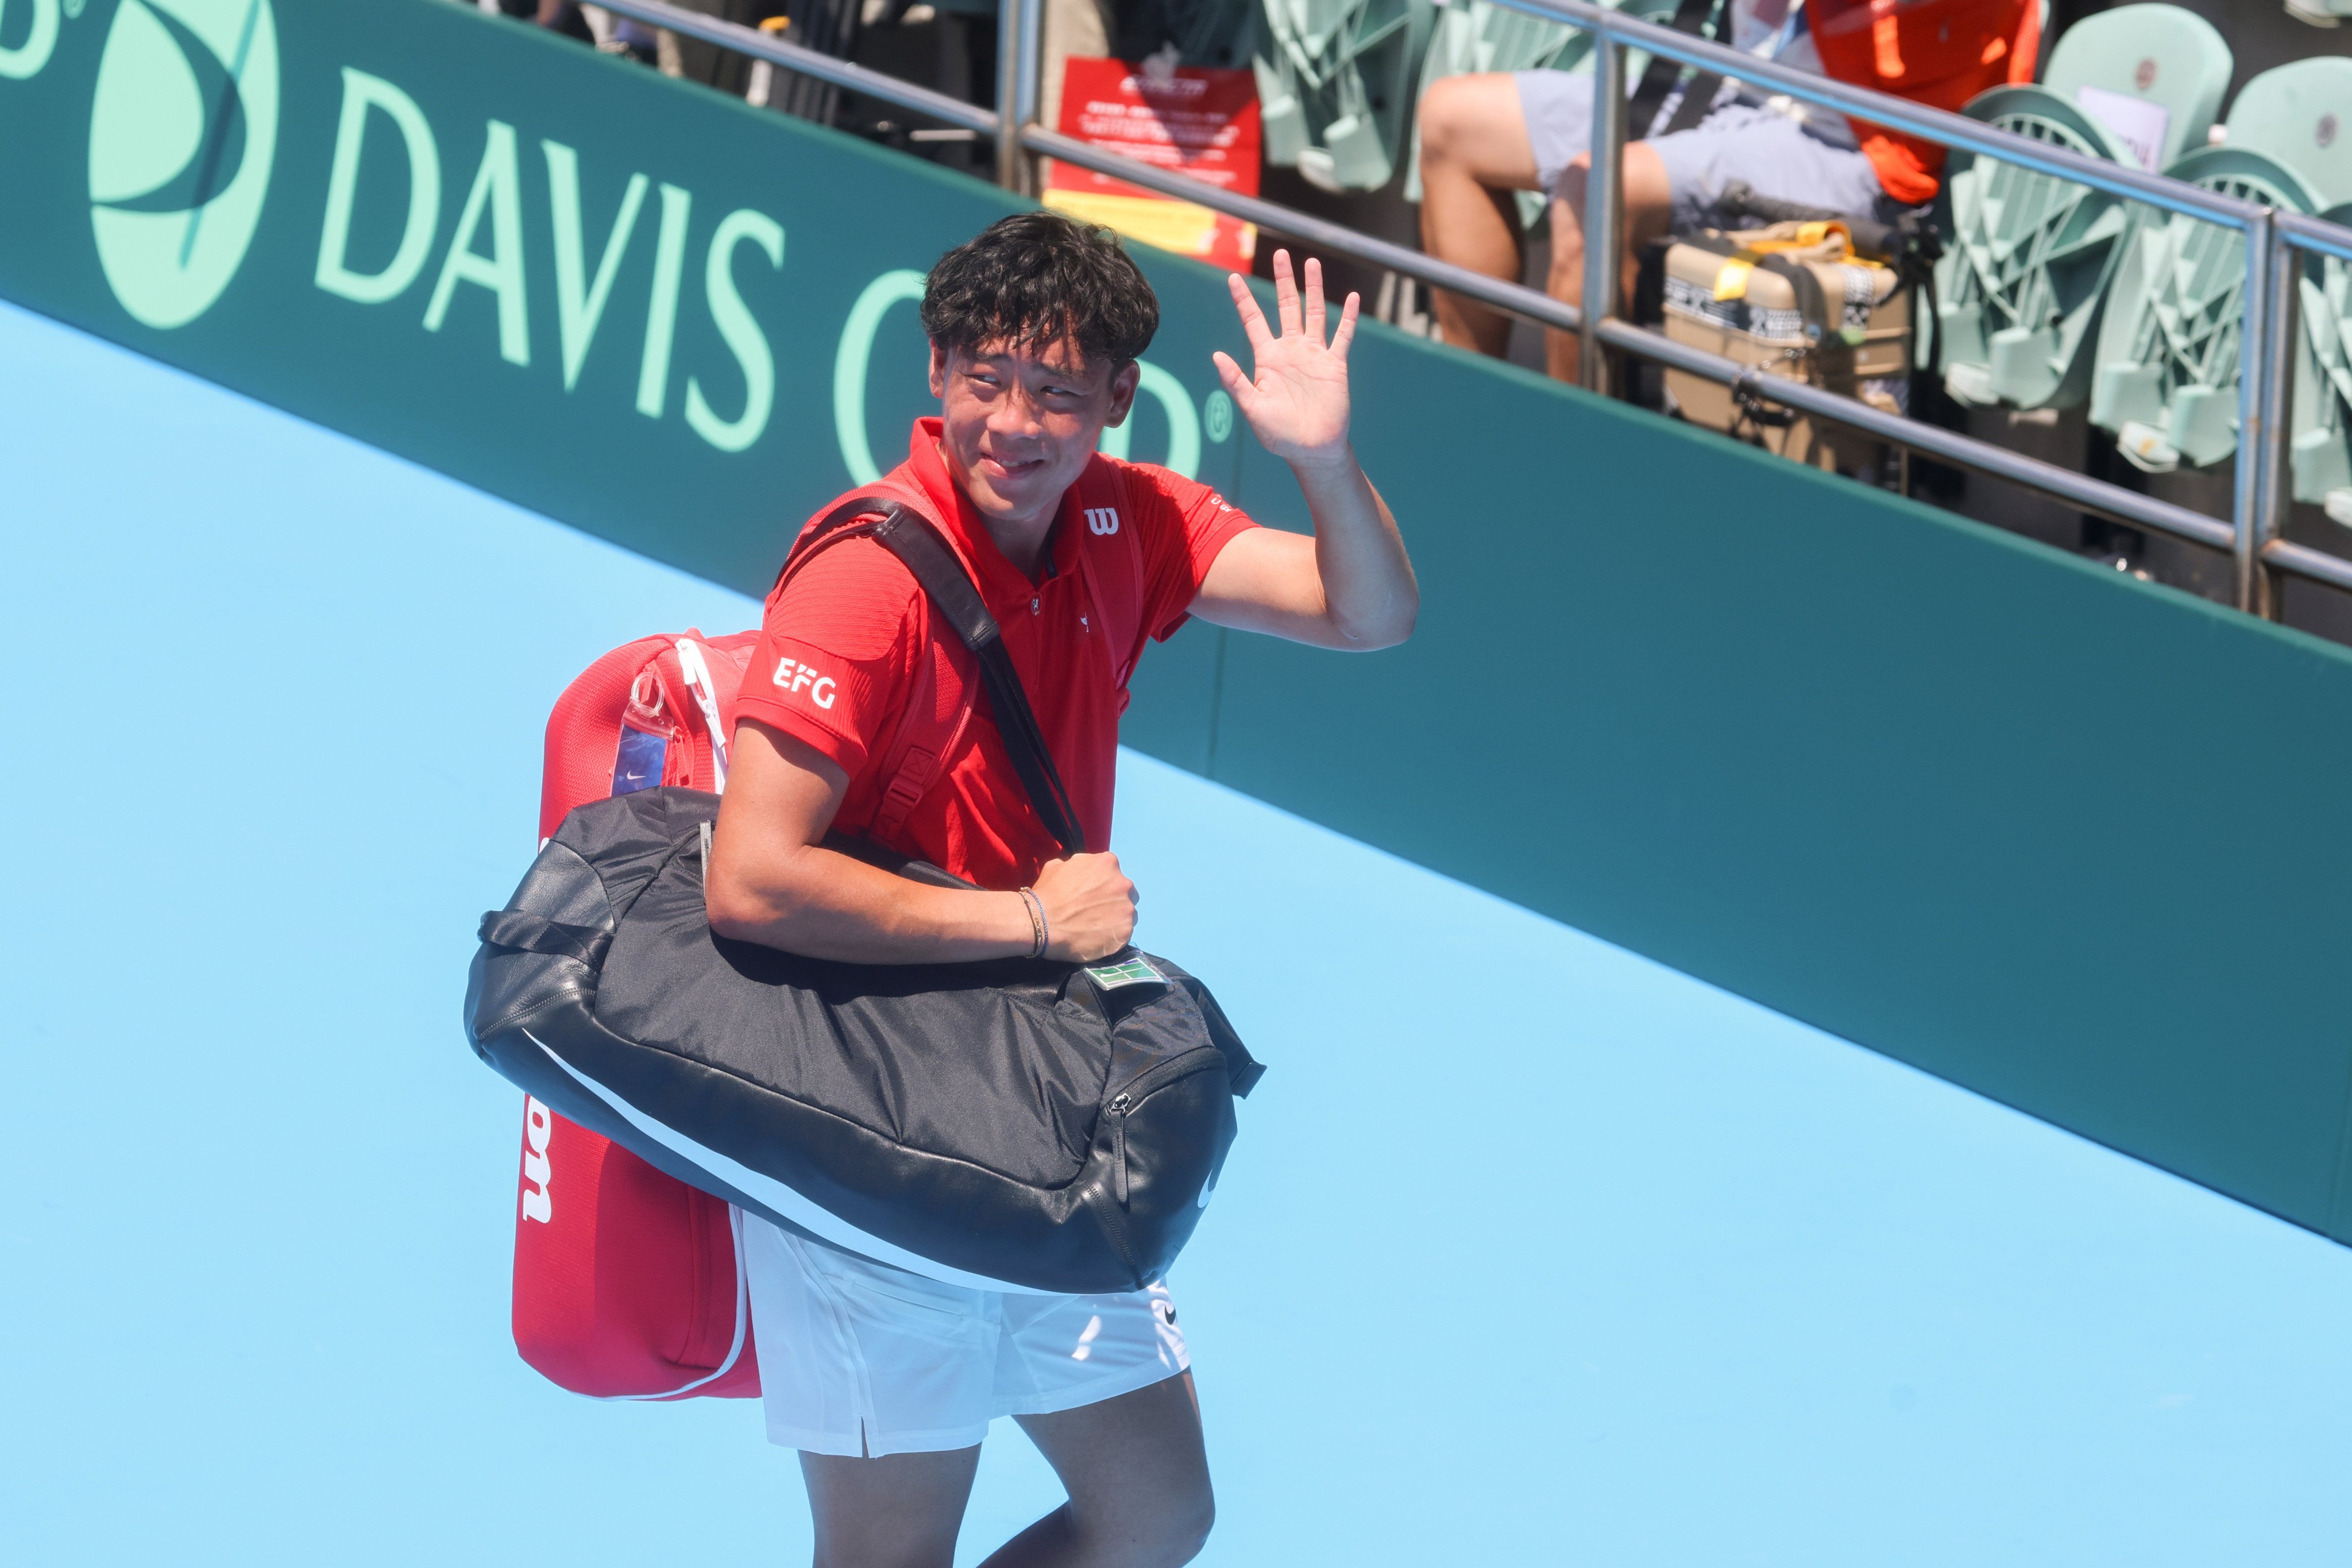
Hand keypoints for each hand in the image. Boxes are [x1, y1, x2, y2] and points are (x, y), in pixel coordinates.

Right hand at [1031, 851, 1136, 962]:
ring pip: (1127, 913)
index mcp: (1109, 863)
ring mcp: (1127, 909)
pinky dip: (1113, 936)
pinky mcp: (1126, 931)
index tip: (1091, 894)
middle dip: (1113, 900)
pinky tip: (1097, 938)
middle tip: (1094, 911)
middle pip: (1125, 892)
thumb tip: (1079, 868)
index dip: (1102, 884)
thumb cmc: (1047, 893)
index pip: (1112, 873)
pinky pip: (1124, 933)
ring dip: (1115, 918)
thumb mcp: (1057, 866)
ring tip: (1095, 927)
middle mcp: (1123, 884)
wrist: (1041, 922)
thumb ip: (1076, 864)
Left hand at [1214, 251, 1358, 469]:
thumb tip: (1216, 355)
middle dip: (1283, 281)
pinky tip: (1352, 298)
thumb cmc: (1279, 434)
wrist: (1311, 450)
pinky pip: (1343, 336)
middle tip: (1280, 253)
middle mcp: (1290, 350)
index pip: (1253, 321)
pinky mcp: (1335, 365)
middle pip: (1286, 306)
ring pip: (1314, 313)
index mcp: (1267, 358)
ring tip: (1311, 263)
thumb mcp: (1252, 408)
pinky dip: (1348, 317)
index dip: (1243, 299)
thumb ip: (1236, 381)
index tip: (1233, 278)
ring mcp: (1314, 355)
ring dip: (1314, 289)